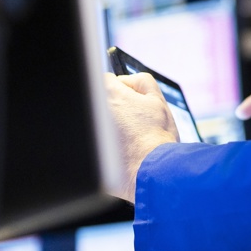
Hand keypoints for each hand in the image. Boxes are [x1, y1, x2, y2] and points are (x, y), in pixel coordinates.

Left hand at [105, 72, 180, 201]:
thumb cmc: (157, 137)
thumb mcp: (158, 101)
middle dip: (117, 107)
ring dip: (113, 126)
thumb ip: (143, 82)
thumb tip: (129, 81)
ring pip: (102, 122)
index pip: (107, 80)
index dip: (122, 88)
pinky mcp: (92, 152)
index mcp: (110, 95)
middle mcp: (96, 112)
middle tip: (135, 121)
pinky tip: (124, 152)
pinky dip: (109, 145)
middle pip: (103, 101)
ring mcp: (93, 133)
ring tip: (131, 139)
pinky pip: (100, 143)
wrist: (152, 171)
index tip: (132, 100)